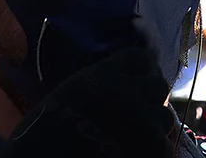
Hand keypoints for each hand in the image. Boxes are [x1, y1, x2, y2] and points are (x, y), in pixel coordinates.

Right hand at [0, 47, 174, 157]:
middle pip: (158, 86)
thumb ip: (100, 87)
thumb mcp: (68, 97)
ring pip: (165, 117)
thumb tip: (133, 85)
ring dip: (152, 129)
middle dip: (150, 101)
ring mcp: (137, 118)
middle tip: (136, 118)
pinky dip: (154, 153)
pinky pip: (164, 147)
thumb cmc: (41, 138)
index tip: (138, 86)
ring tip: (131, 141)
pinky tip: (134, 155)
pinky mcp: (145, 145)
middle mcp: (123, 91)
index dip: (142, 72)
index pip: (139, 58)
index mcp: (99, 75)